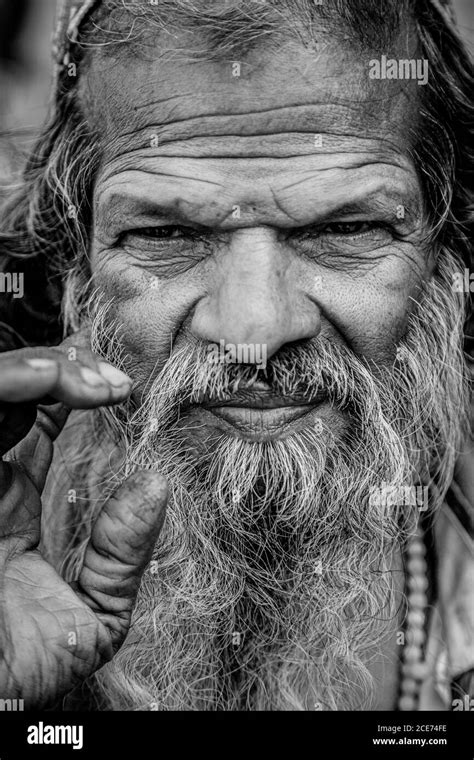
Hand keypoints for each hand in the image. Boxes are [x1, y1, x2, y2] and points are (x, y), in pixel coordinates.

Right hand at [0, 334, 166, 706]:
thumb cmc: (25, 671)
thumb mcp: (94, 611)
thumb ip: (124, 552)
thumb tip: (156, 484)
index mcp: (10, 507)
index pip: (35, 425)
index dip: (69, 387)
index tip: (116, 373)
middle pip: (12, 397)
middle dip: (61, 372)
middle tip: (111, 375)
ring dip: (36, 370)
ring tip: (85, 369)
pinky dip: (7, 386)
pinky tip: (44, 380)